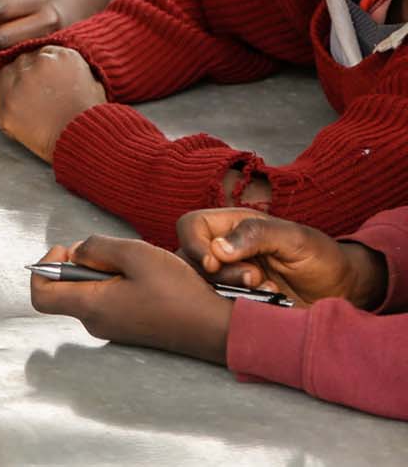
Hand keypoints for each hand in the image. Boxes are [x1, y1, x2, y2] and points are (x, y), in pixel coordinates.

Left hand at [0, 45, 106, 161]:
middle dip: (26, 76)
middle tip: (35, 93)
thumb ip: (69, 66)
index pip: (39, 53)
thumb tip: (56, 66)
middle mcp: (34, 66)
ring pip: (2, 77)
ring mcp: (16, 88)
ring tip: (24, 103)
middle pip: (19, 62)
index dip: (41, 68)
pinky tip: (10, 114)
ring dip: (9, 87)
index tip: (44, 80)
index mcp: (60, 56)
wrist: (87, 144)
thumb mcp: (92, 80)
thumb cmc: (93, 116)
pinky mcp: (5, 111)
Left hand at [29, 238, 231, 364]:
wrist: (215, 327)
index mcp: (91, 307)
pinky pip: (109, 300)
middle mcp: (96, 323)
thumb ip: (96, 247)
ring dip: (104, 271)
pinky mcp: (128, 329)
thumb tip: (77, 252)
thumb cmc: (178, 292)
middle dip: (81, 263)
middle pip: (67, 288)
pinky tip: (145, 278)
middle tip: (112, 253)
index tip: (65, 251)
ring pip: (90, 291)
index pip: (41, 295)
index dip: (43, 268)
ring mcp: (113, 329)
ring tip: (135, 265)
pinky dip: (118, 283)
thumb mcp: (135, 253)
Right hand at [176, 208, 388, 308]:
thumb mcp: (295, 238)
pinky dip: (240, 308)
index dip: (194, 244)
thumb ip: (256, 235)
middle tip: (254, 278)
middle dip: (220, 275)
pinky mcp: (237, 302)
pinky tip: (268, 303)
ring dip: (232, 292)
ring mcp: (229, 278)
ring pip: (202, 286)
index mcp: (232, 226)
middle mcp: (225, 250)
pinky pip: (220, 307)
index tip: (214, 264)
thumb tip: (217, 248)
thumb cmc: (322, 257)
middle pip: (191, 260)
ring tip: (267, 290)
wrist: (343, 292)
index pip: (191, 226)